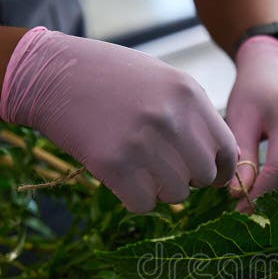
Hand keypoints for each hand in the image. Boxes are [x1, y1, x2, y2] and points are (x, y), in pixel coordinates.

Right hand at [0, 27, 237, 211]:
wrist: (51, 74)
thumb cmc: (111, 79)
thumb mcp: (164, 81)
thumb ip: (196, 116)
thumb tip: (225, 160)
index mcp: (189, 94)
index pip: (226, 150)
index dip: (220, 170)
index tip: (210, 177)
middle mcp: (171, 118)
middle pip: (203, 176)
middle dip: (188, 179)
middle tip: (164, 169)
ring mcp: (142, 142)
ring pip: (176, 194)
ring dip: (160, 190)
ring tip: (139, 168)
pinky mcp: (114, 164)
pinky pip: (144, 204)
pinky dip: (135, 199)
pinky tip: (122, 179)